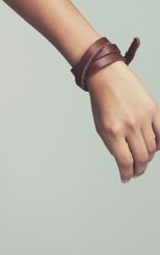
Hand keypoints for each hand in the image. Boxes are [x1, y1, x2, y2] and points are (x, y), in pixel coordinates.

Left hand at [87, 63, 159, 180]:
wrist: (107, 75)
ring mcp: (142, 118)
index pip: (124, 162)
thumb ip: (113, 145)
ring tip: (142, 158)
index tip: (126, 178)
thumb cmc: (102, 101)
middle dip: (139, 169)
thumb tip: (124, 162)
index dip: (127, 174)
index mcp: (112, 131)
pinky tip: (155, 147)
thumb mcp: (100, 125)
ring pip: (152, 148)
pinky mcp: (153, 109)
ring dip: (148, 157)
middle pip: (140, 158)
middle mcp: (129, 126)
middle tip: (136, 171)